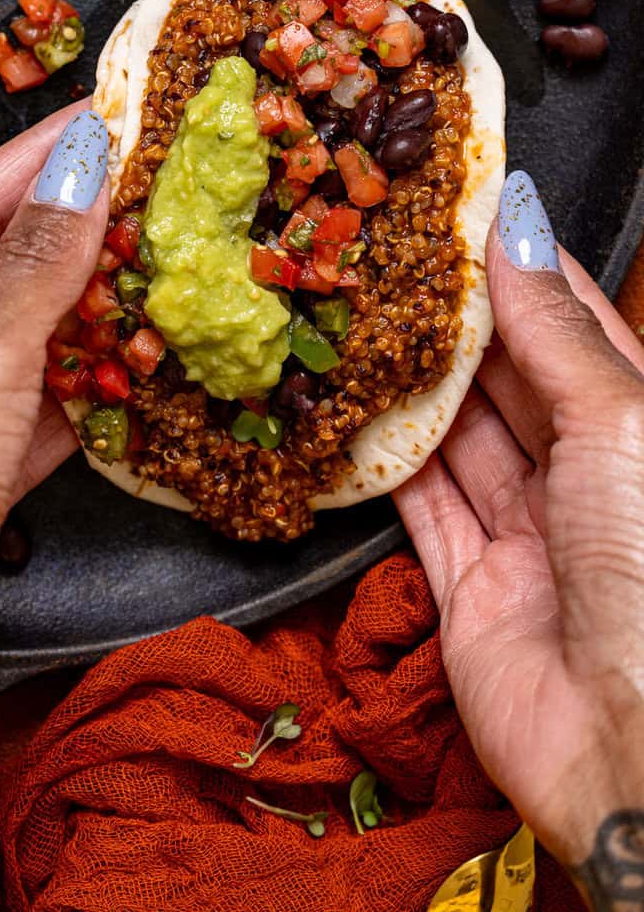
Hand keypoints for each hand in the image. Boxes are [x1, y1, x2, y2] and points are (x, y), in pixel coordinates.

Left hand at [0, 104, 107, 792]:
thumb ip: (34, 264)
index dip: (26, 163)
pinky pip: (5, 422)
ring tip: (138, 259)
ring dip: (63, 315)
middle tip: (130, 182)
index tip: (94, 118)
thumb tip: (83, 166)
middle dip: (49, 236)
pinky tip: (117, 371)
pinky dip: (59, 397)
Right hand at [396, 169, 643, 902]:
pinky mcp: (470, 593)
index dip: (512, 265)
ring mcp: (527, 535)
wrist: (637, 750)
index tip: (452, 204)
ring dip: (403, 383)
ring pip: (454, 439)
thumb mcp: (621, 423)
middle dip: (445, 318)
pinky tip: (341, 410)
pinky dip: (377, 464)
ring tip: (345, 311)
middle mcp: (586, 476)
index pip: (568, 322)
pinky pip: (416, 511)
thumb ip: (552, 330)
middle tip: (375, 252)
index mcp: (638, 427)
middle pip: (504, 377)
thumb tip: (513, 225)